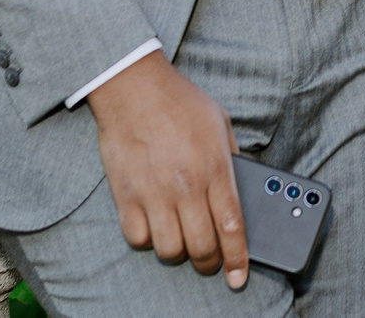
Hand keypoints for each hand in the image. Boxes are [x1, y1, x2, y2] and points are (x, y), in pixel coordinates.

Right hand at [86, 51, 249, 287]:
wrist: (134, 87)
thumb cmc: (179, 102)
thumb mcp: (220, 123)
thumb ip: (232, 159)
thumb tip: (239, 189)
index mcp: (215, 167)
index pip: (232, 226)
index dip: (238, 258)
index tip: (239, 276)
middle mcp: (186, 185)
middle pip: (201, 247)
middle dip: (209, 263)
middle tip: (210, 260)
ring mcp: (154, 193)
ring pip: (169, 249)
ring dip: (178, 252)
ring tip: (181, 239)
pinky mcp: (126, 195)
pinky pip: (137, 238)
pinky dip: (147, 239)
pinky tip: (153, 225)